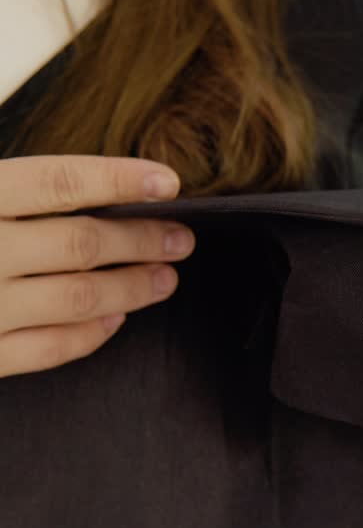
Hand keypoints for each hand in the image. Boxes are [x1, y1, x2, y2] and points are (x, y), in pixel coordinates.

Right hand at [0, 156, 194, 377]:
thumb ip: (15, 192)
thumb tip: (101, 193)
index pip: (58, 182)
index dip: (119, 179)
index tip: (169, 182)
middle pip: (81, 243)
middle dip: (142, 241)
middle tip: (182, 240)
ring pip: (78, 297)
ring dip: (132, 287)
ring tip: (165, 278)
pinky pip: (49, 347)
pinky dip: (91, 333)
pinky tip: (117, 318)